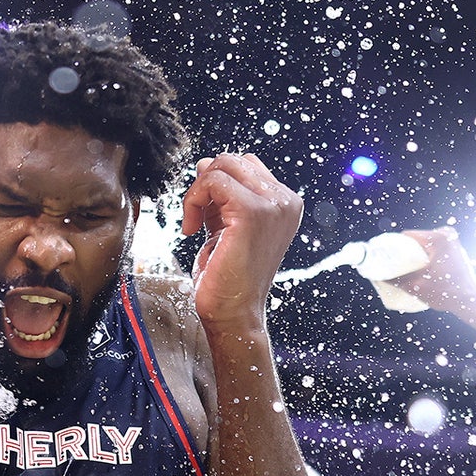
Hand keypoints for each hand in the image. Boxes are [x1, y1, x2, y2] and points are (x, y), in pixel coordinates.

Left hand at [181, 153, 302, 330]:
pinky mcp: (252, 211)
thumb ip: (221, 198)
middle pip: (233, 160)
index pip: (246, 166)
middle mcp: (285, 201)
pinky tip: (190, 228)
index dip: (216, 183)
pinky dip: (193, 200)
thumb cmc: (228, 278)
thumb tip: (206, 164)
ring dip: (197, 192)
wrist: (234, 314)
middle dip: (204, 184)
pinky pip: (212, 181)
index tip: (204, 214)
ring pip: (222, 165)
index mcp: (285, 204)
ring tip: (193, 223)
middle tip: (195, 218)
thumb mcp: (226, 227)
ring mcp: (273, 205)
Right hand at [391, 227, 475, 312]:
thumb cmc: (445, 293)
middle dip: (404, 250)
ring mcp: (453, 241)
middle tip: (395, 265)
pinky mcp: (455, 248)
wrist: (469, 300)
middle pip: (416, 239)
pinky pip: (434, 246)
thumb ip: (395, 280)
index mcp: (438, 239)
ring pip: (425, 243)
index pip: (408, 236)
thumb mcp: (415, 287)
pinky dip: (425, 254)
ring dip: (415, 252)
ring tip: (405, 267)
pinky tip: (418, 264)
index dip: (395, 245)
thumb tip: (378, 276)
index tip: (386, 255)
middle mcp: (447, 235)